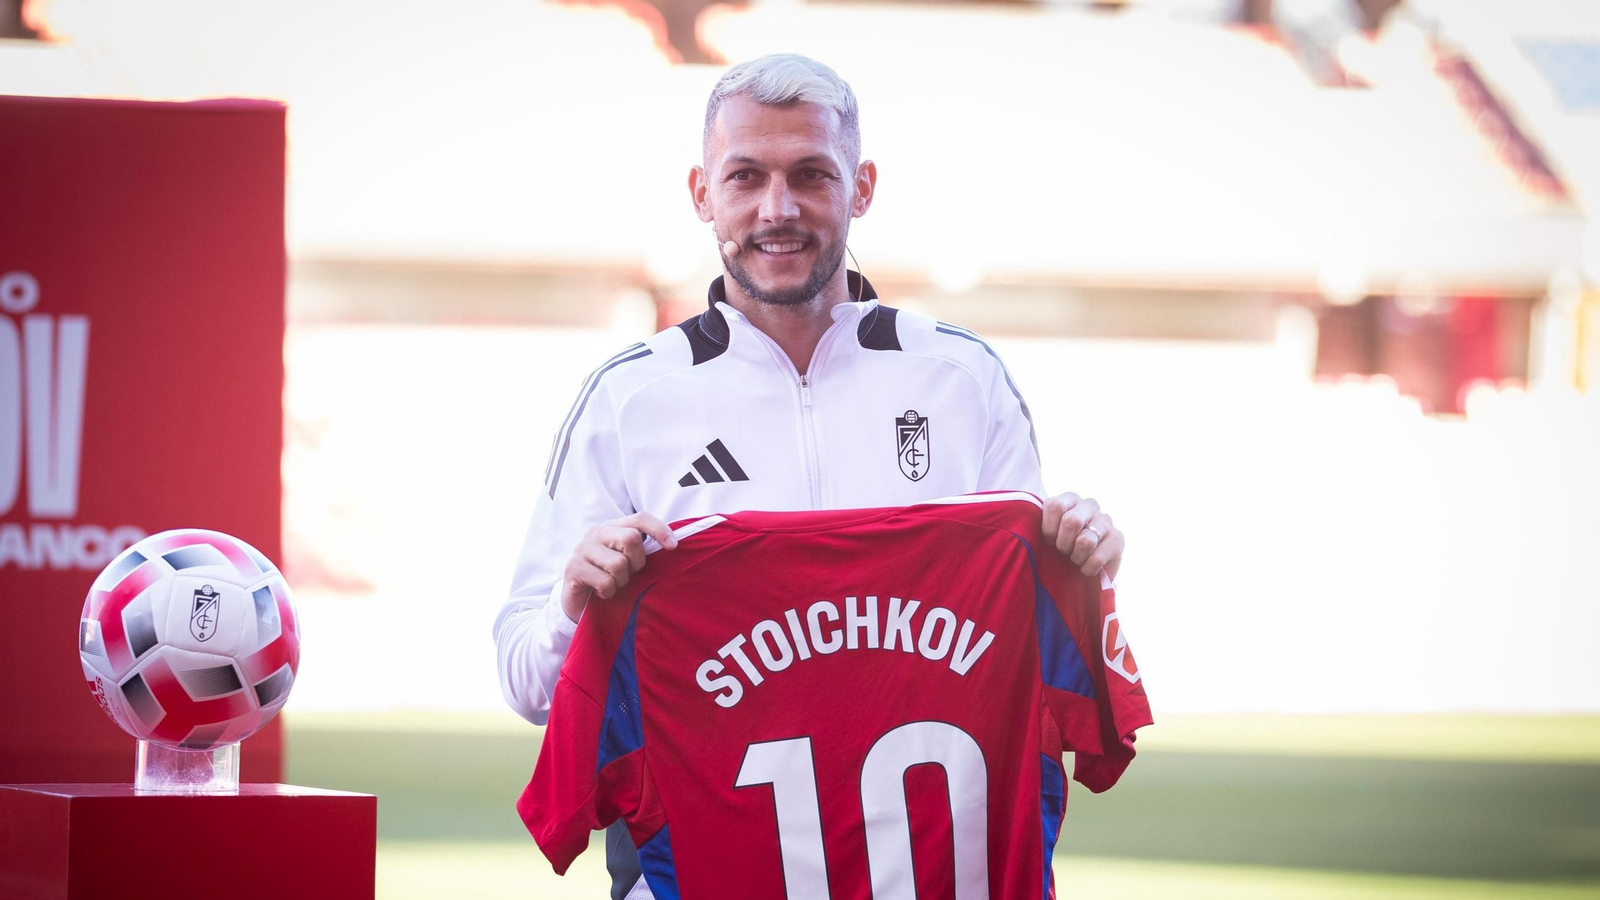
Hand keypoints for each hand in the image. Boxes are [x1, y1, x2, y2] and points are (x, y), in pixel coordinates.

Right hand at [560, 512, 677, 621]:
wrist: (578, 603)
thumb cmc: (608, 579)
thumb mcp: (627, 562)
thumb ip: (641, 550)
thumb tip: (672, 545)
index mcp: (611, 527)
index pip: (640, 518)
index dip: (659, 529)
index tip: (672, 546)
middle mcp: (595, 533)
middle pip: (631, 538)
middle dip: (637, 563)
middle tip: (628, 575)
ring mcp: (581, 549)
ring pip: (619, 564)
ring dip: (621, 582)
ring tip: (612, 584)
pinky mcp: (573, 568)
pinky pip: (605, 582)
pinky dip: (608, 592)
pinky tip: (600, 593)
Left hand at [1041, 492, 1123, 580]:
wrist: (1084, 571)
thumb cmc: (1060, 548)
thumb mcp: (1047, 534)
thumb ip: (1036, 524)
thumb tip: (1020, 523)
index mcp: (1070, 499)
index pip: (1055, 506)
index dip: (1049, 529)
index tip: (1049, 541)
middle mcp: (1089, 505)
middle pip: (1071, 522)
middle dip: (1063, 544)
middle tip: (1063, 552)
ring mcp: (1106, 521)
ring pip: (1085, 541)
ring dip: (1076, 557)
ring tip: (1076, 559)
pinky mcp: (1118, 538)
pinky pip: (1096, 558)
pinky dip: (1087, 569)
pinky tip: (1087, 568)